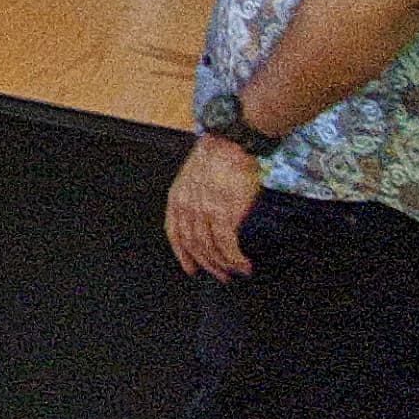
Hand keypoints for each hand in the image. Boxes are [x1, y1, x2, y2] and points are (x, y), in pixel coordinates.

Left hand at [164, 135, 261, 280]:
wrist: (232, 143)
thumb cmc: (218, 156)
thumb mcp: (195, 176)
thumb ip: (195, 197)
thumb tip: (206, 217)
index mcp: (177, 198)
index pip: (175, 233)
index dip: (182, 254)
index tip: (191, 268)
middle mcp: (187, 208)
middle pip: (193, 245)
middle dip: (207, 264)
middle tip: (221, 275)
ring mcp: (204, 213)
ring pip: (210, 250)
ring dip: (224, 265)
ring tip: (236, 272)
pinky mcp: (223, 215)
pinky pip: (227, 247)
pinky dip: (235, 260)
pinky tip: (244, 265)